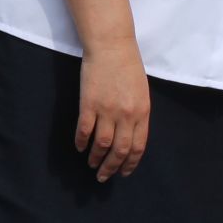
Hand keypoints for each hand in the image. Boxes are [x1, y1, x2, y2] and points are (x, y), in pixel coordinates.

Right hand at [75, 37, 148, 180]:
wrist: (111, 46)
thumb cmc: (128, 66)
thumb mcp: (142, 92)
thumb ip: (138, 114)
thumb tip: (130, 135)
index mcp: (142, 112)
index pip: (137, 146)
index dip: (130, 163)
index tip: (123, 173)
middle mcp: (126, 115)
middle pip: (120, 150)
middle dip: (112, 167)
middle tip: (104, 176)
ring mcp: (107, 110)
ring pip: (102, 144)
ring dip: (96, 158)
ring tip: (91, 164)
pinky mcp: (88, 104)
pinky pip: (84, 130)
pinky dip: (81, 142)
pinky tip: (80, 147)